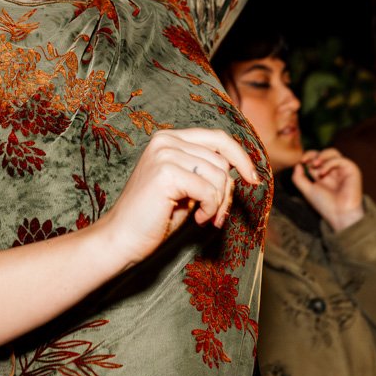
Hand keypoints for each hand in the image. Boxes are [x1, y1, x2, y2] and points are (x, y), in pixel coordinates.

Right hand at [93, 128, 258, 264]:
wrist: (122, 238)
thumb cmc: (155, 216)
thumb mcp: (187, 187)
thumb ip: (206, 171)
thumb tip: (240, 170)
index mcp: (170, 138)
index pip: (218, 138)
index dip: (241, 157)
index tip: (253, 178)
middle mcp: (166, 140)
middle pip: (221, 160)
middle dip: (226, 192)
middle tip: (216, 215)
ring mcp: (164, 154)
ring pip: (218, 175)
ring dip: (217, 203)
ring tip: (202, 217)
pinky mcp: (166, 173)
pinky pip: (209, 190)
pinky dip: (210, 209)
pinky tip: (196, 219)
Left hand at [289, 148, 364, 231]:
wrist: (340, 214)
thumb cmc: (325, 204)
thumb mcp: (307, 190)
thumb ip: (299, 178)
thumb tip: (297, 164)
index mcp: (324, 175)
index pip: (315, 159)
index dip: (308, 157)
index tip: (300, 161)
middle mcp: (334, 171)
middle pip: (323, 153)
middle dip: (313, 154)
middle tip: (305, 160)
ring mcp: (343, 170)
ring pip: (333, 152)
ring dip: (321, 156)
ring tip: (314, 164)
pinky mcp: (352, 170)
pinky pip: (340, 159)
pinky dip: (329, 163)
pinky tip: (322, 173)